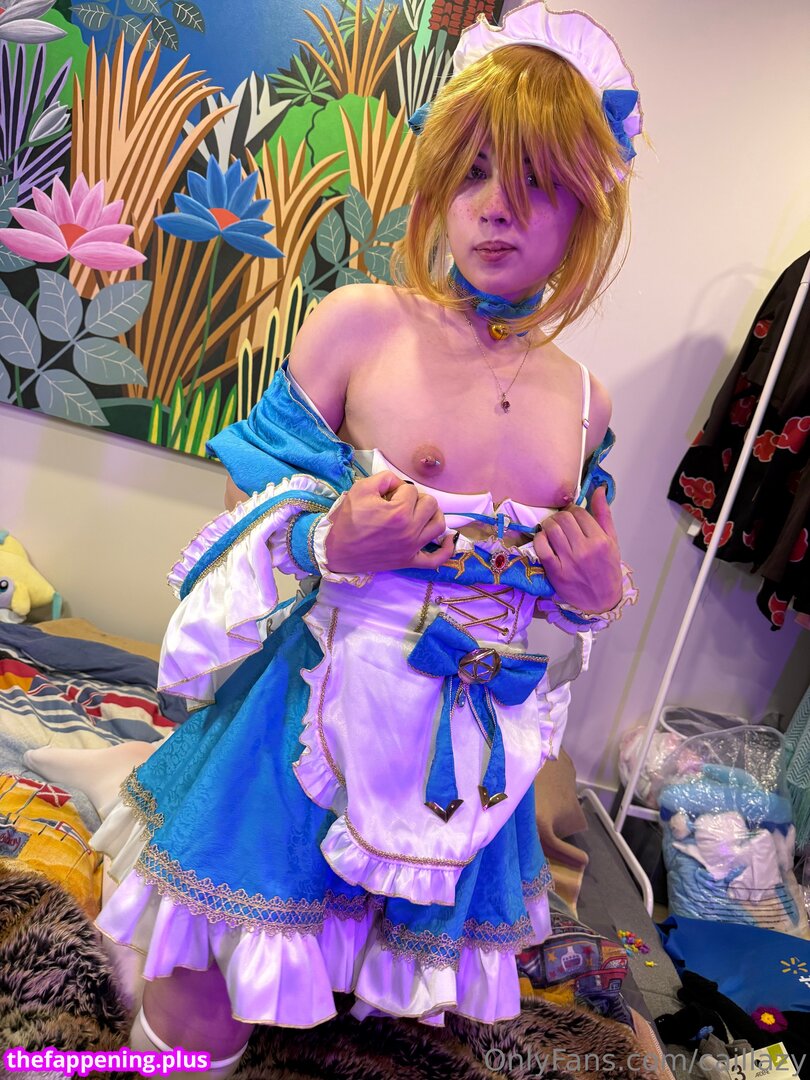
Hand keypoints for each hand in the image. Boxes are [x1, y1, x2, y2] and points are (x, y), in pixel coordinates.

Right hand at [324, 471, 455, 573]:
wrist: (336, 550)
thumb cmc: (347, 519)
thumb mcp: (360, 489)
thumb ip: (384, 478)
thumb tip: (399, 482)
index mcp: (398, 512)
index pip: (411, 490)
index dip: (398, 489)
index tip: (386, 495)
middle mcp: (410, 530)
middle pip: (430, 504)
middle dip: (416, 499)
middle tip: (401, 503)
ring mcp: (412, 548)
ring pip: (439, 525)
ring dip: (432, 515)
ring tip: (420, 512)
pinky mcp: (410, 561)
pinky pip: (436, 559)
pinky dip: (447, 549)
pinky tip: (449, 539)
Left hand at [532, 486, 622, 612]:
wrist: (601, 600)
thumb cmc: (607, 569)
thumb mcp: (612, 541)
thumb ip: (604, 514)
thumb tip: (599, 489)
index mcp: (600, 541)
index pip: (580, 513)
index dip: (573, 510)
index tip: (572, 516)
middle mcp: (584, 550)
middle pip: (563, 519)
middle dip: (560, 516)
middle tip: (561, 522)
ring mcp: (568, 561)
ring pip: (551, 529)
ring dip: (548, 525)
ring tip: (552, 529)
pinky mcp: (555, 572)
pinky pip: (541, 547)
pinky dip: (540, 538)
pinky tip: (544, 539)